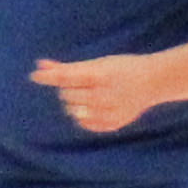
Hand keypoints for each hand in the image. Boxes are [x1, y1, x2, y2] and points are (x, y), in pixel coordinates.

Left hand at [31, 50, 176, 134]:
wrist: (153, 81)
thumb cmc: (120, 68)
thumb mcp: (97, 64)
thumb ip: (67, 68)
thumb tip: (39, 65)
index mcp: (101, 74)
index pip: (67, 77)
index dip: (49, 76)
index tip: (34, 75)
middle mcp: (104, 94)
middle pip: (66, 94)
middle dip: (69, 89)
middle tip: (85, 83)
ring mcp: (109, 111)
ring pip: (73, 110)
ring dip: (74, 102)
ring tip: (90, 95)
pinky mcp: (112, 123)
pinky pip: (84, 123)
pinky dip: (84, 116)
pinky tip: (95, 107)